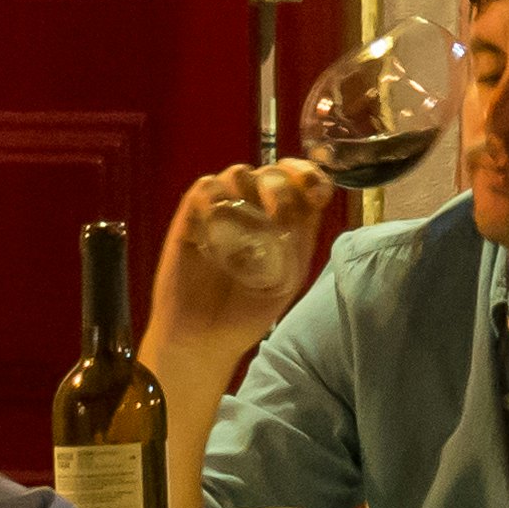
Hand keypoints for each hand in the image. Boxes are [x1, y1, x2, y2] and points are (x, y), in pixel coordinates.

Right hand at [160, 157, 346, 345]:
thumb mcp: (288, 275)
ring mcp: (223, 209)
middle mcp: (254, 208)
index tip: (316, 193)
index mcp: (283, 220)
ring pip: (239, 173)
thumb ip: (301, 236)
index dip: (309, 177)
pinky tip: (219, 224)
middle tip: (279, 219)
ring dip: (250, 191)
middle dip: (282, 189)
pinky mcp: (192, 215)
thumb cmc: (249, 309)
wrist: (206, 335)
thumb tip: (309, 201)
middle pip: (272, 172)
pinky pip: (206, 187)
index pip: (300, 180)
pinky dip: (216, 198)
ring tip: (250, 227)